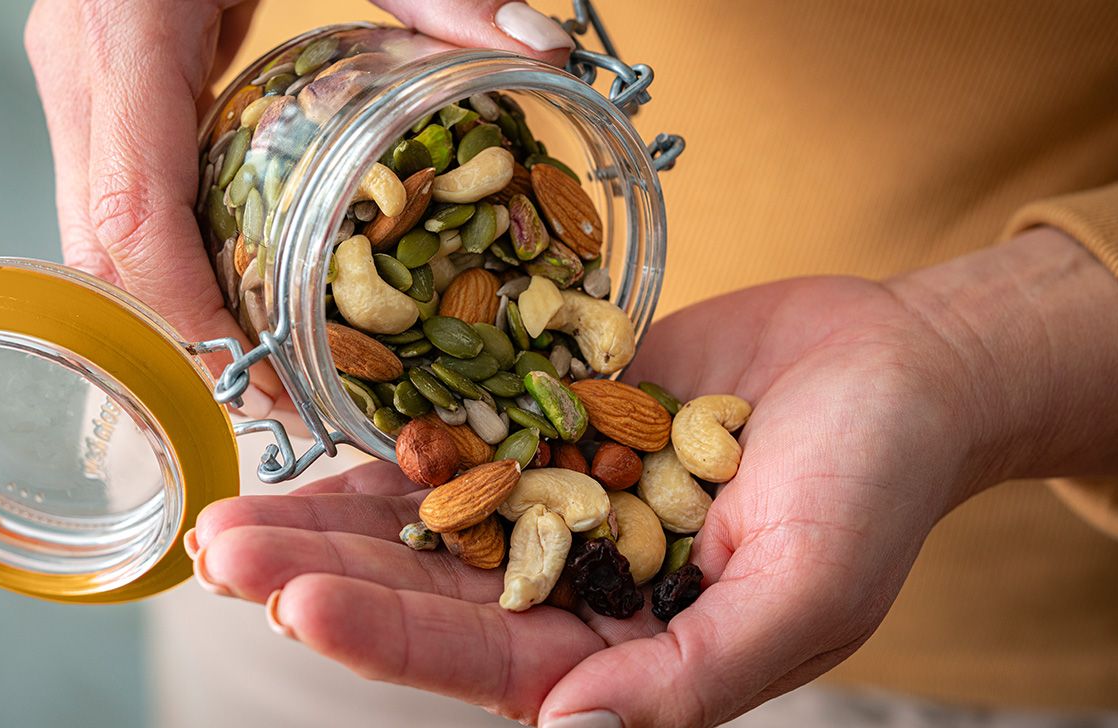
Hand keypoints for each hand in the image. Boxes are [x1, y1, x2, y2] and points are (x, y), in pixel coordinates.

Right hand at [24, 0, 570, 415]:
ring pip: (96, 236)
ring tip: (270, 365)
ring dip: (175, 314)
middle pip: (102, 251)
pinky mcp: (98, 85)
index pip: (131, 211)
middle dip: (188, 342)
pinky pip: (116, 197)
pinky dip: (170, 259)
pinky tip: (240, 288)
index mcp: (124, 29)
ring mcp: (77, 78)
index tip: (265, 375)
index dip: (188, 314)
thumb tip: (542, 49)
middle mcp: (81, 64)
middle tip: (287, 400)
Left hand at [188, 228, 1117, 725]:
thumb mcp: (807, 592)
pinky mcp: (555, 423)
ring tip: (231, 514)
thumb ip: (693, 676)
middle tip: (222, 554)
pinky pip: (461, 436)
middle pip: (432, 593)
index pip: (491, 659)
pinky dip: (392, 444)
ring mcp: (559, 501)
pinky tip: (313, 446)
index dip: (394, 638)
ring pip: (427, 521)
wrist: (895, 366)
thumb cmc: (876, 485)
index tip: (301, 606)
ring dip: (331, 519)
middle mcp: (577, 585)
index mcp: (629, 649)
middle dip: (327, 577)